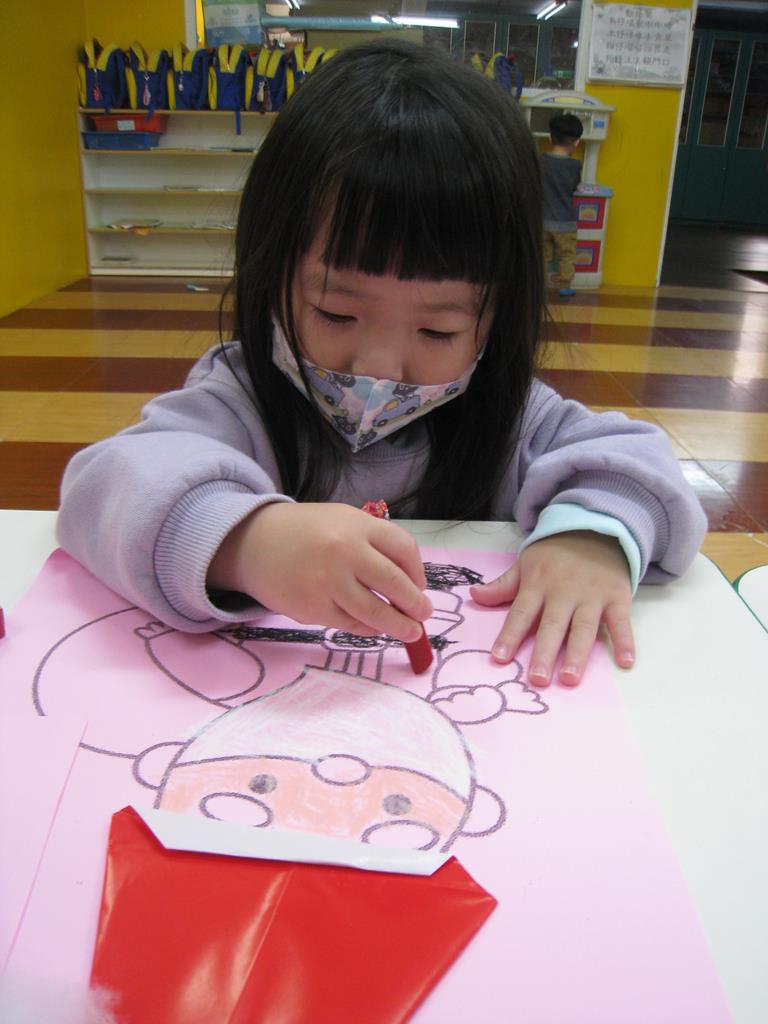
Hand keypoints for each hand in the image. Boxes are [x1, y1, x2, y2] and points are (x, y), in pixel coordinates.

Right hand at [208, 502, 431, 641]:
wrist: (254, 543)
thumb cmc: (307, 533)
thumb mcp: (343, 521)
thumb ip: (374, 543)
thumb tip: (410, 584)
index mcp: (357, 525)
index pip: (404, 550)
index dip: (418, 572)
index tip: (420, 586)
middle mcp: (345, 552)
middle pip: (396, 585)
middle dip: (416, 604)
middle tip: (424, 614)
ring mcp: (327, 582)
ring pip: (376, 612)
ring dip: (399, 626)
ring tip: (411, 632)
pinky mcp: (312, 608)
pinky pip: (350, 624)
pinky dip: (367, 628)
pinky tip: (373, 627)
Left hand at [470, 531, 634, 686]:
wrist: (595, 527)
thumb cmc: (555, 554)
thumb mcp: (526, 564)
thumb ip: (502, 585)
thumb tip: (474, 595)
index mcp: (538, 585)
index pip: (520, 614)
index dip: (509, 636)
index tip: (499, 659)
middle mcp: (564, 592)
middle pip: (552, 626)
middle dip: (544, 652)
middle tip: (537, 679)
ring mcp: (592, 596)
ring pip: (583, 628)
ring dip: (577, 654)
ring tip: (570, 678)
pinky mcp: (617, 597)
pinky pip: (620, 622)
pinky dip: (625, 641)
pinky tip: (626, 662)